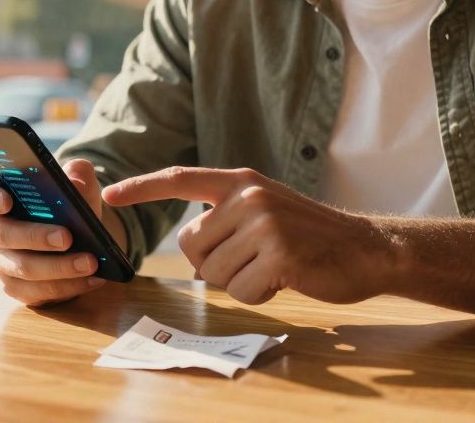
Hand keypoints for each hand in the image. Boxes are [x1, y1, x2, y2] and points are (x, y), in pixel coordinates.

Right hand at [0, 158, 109, 305]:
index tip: (5, 200)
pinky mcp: (17, 289)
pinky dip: (69, 285)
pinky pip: (39, 292)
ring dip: (59, 267)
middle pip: (2, 235)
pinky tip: (92, 278)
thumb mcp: (77, 188)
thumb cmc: (67, 207)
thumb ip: (78, 175)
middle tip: (66, 237)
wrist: (79, 239)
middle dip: (35, 236)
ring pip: (23, 268)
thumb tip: (76, 174)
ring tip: (90, 262)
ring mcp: (1, 263)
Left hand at [103, 167, 394, 305]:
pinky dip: (260, 295)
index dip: (142, 187)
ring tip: (274, 266)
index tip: (109, 194)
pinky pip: (242, 290)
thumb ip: (226, 220)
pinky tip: (285, 280)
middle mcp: (248, 196)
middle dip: (215, 263)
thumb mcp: (264, 211)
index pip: (180, 179)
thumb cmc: (309, 235)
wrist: (366, 248)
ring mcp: (264, 224)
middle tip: (256, 259)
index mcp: (241, 182)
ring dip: (241, 281)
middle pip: (192, 245)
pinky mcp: (279, 254)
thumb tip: (193, 256)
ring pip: (215, 272)